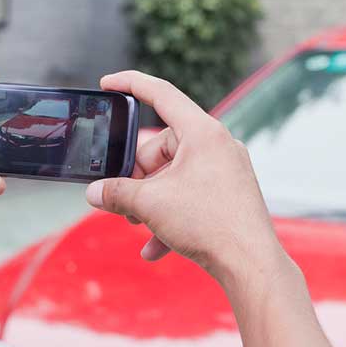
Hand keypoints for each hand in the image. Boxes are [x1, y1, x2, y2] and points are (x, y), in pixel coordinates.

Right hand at [85, 71, 285, 288]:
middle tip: (123, 198)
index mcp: (203, 132)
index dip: (131, 84)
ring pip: (176, 175)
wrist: (250, 263)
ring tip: (138, 225)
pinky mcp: (232, 194)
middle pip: (164, 146)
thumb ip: (116, 193)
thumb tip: (95, 193)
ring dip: (152, 200)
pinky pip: (193, 196)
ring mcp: (228, 170)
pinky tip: (154, 247)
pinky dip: (172, 217)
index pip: (162, 94)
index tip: (108, 83)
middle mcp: (219, 145)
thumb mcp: (150, 205)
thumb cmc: (209, 225)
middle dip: (138, 174)